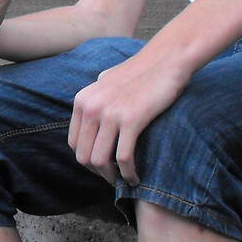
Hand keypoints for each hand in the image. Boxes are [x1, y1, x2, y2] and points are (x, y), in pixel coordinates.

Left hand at [67, 48, 191, 185]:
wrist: (167, 59)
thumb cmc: (142, 71)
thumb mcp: (107, 81)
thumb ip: (95, 99)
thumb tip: (89, 119)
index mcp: (82, 100)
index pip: (74, 143)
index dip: (87, 160)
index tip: (102, 166)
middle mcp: (91, 107)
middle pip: (84, 156)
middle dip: (98, 173)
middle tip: (113, 178)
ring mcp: (110, 113)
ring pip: (101, 160)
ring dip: (111, 177)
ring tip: (124, 181)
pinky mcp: (131, 119)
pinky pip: (124, 157)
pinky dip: (128, 174)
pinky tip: (136, 178)